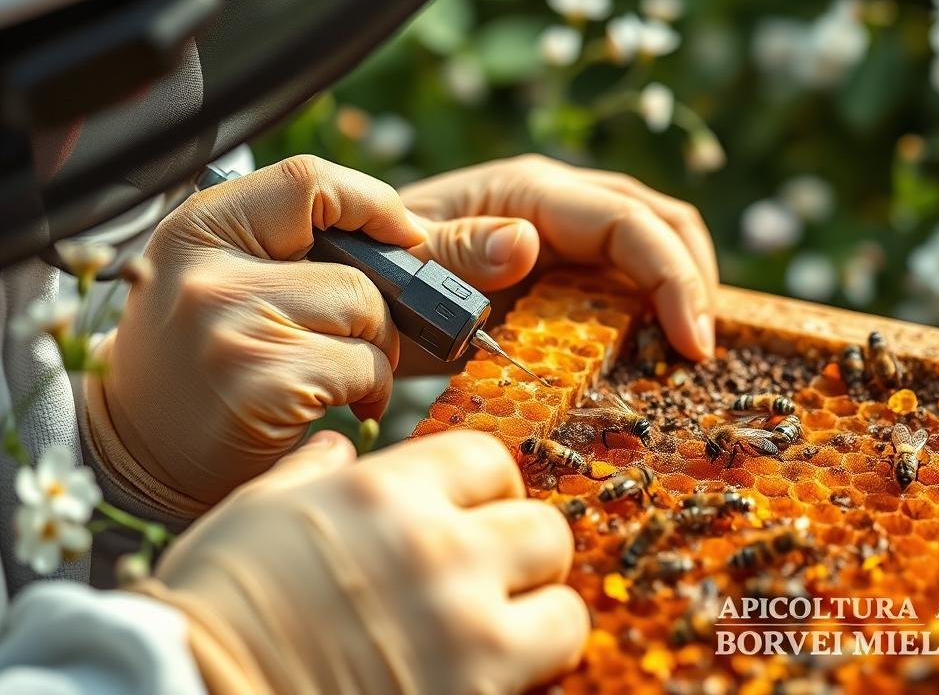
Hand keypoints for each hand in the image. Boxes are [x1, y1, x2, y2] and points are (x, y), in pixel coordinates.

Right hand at [96, 156, 425, 508]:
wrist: (141, 456)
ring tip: (338, 375)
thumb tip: (400, 235)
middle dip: (375, 312)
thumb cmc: (200, 362)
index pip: (306, 182)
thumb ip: (287, 246)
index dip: (372, 204)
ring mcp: (235, 331)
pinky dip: (369, 390)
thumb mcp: (218, 280)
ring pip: (367, 317)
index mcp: (197, 231)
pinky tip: (335, 404)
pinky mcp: (265, 387)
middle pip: (355, 269)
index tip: (402, 235)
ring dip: (374, 353)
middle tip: (352, 341)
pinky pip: (364, 369)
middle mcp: (208, 276)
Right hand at [136, 430, 587, 694]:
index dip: (489, 485)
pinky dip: (532, 670)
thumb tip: (339, 448)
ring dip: (540, 615)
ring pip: (565, 608)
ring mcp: (462, 631)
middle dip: (523, 548)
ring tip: (505, 627)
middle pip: (543, 528)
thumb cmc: (216, 605)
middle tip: (496, 570)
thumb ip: (313, 471)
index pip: (489, 460)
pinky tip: (492, 669)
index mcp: (385, 492)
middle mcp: (437, 551)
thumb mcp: (256, 511)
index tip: (478, 507)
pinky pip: (549, 672)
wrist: (194, 691)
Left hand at [400, 154, 717, 360]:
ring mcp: (561, 227)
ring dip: (679, 289)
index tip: (692, 344)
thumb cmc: (378, 273)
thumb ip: (459, 252)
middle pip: (658, 219)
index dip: (671, 276)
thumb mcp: (409, 271)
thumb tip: (526, 243)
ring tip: (685, 353)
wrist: (358, 279)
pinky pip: (623, 272)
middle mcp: (555, 200)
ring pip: (652, 240)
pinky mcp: (561, 260)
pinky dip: (650, 304)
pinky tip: (651, 347)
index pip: (626, 221)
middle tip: (701, 353)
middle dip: (692, 279)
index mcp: (526, 193)